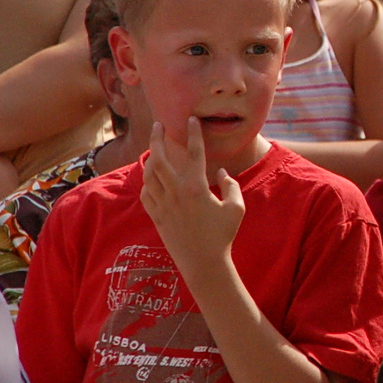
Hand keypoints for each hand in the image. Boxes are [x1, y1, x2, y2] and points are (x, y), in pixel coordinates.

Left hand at [140, 119, 245, 281]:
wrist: (203, 263)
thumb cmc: (223, 235)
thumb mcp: (236, 208)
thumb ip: (231, 186)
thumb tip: (221, 172)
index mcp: (197, 187)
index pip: (195, 153)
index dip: (193, 133)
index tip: (191, 119)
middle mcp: (176, 193)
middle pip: (160, 158)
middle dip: (157, 138)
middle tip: (158, 125)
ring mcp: (163, 205)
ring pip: (149, 174)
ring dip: (150, 158)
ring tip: (153, 149)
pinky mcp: (156, 217)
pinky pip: (146, 193)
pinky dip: (147, 182)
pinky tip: (152, 179)